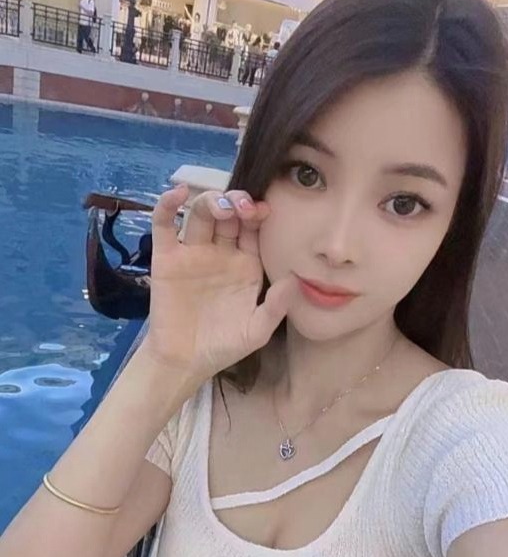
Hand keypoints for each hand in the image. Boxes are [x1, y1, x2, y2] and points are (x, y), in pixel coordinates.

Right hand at [141, 185, 294, 381]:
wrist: (184, 363)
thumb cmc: (223, 346)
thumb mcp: (256, 331)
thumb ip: (276, 306)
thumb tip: (295, 280)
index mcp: (246, 264)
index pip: (253, 228)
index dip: (259, 215)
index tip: (265, 212)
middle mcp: (220, 253)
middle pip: (228, 214)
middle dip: (237, 203)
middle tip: (245, 208)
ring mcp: (192, 253)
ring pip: (200, 214)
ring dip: (211, 201)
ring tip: (222, 206)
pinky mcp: (166, 259)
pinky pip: (164, 225)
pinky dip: (167, 205)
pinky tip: (177, 193)